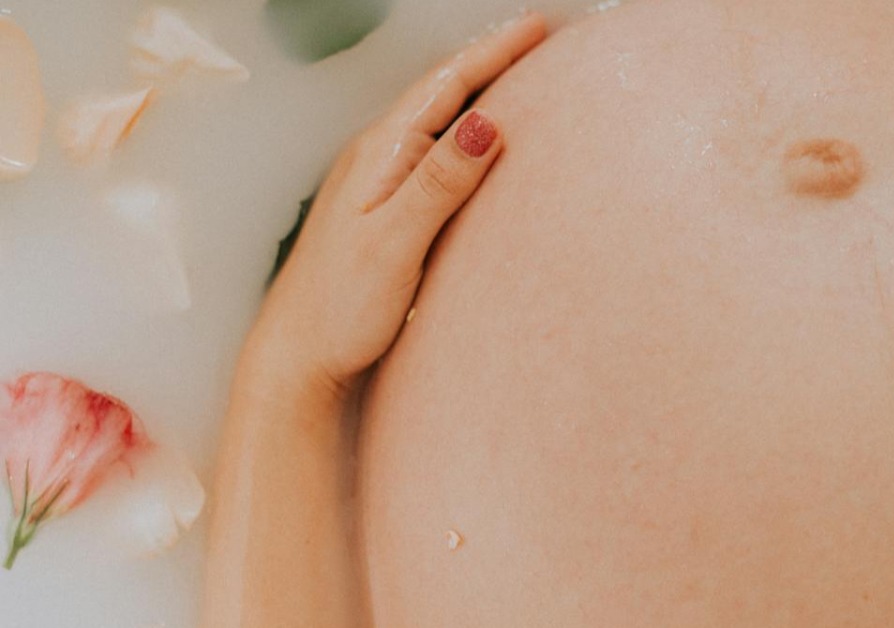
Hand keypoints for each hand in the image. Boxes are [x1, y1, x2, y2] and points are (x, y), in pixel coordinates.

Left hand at [240, 13, 546, 399]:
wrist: (296, 357)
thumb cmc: (340, 308)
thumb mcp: (395, 243)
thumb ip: (438, 183)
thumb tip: (486, 123)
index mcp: (381, 155)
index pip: (446, 87)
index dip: (493, 53)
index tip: (537, 27)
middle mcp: (376, 159)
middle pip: (442, 94)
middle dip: (490, 61)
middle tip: (537, 40)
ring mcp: (377, 184)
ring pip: (437, 122)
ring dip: (477, 93)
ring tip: (517, 77)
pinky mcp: (382, 211)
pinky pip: (432, 154)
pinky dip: (463, 134)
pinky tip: (476, 146)